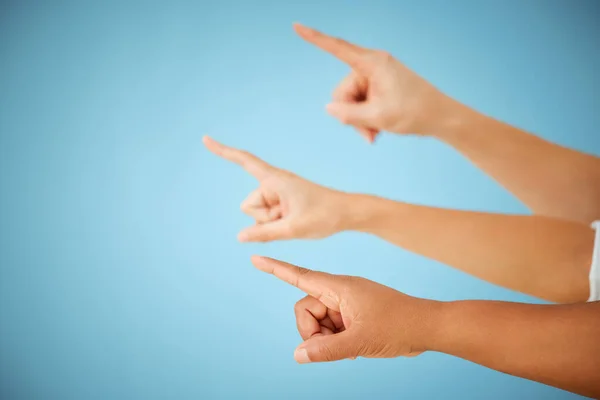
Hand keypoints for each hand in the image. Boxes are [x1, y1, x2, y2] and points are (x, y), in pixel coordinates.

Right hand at [203, 136, 347, 241]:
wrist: (347, 213)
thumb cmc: (324, 216)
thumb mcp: (293, 228)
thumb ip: (264, 233)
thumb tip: (240, 237)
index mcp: (275, 179)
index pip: (244, 161)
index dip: (223, 151)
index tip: (205, 139)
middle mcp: (273, 183)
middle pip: (249, 206)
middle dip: (264, 218)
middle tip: (291, 217)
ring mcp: (277, 193)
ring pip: (257, 215)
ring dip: (272, 222)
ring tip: (296, 218)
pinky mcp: (281, 202)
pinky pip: (267, 218)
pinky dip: (276, 223)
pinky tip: (295, 220)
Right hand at [251, 255, 438, 362]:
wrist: (427, 327)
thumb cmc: (398, 326)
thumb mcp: (360, 341)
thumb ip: (326, 350)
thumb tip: (298, 355)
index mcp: (339, 287)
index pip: (300, 275)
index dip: (276, 269)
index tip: (255, 258)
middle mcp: (339, 292)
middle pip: (305, 309)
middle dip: (312, 331)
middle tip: (334, 345)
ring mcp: (346, 303)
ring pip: (317, 321)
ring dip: (326, 338)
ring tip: (351, 345)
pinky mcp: (352, 315)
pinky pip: (331, 327)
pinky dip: (336, 340)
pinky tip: (354, 346)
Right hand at [295, 23, 455, 141]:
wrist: (439, 117)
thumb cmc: (413, 112)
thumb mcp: (377, 118)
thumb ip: (348, 114)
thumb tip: (329, 108)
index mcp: (373, 63)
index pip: (337, 48)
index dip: (315, 38)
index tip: (296, 26)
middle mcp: (372, 66)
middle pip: (342, 91)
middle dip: (350, 115)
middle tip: (368, 135)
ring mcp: (375, 77)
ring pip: (350, 101)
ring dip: (359, 121)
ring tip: (375, 135)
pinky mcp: (379, 87)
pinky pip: (361, 103)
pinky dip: (365, 118)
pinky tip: (376, 132)